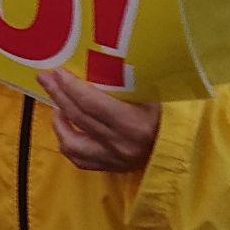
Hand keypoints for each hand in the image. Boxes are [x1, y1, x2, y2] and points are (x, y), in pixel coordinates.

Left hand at [36, 68, 160, 172]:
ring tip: (57, 104)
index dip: (70, 86)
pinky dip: (67, 142)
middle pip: (78, 117)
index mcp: (132, 123)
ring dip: (59, 122)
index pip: (91, 103)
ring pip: (71, 143)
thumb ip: (127, 83)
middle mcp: (119, 144)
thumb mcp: (154, 94)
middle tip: (45, 78)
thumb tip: (99, 61)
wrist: (185, 148)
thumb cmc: (171, 115)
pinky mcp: (111, 168)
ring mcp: (113, 159)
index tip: (57, 72)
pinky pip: (79, 159)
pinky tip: (66, 127)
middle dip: (58, 94)